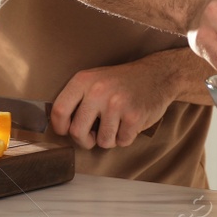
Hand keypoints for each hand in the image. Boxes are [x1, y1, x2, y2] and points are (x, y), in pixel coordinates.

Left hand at [50, 60, 174, 149]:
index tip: (67, 130)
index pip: (59, 111)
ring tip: (116, 123)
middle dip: (85, 140)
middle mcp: (98, 91)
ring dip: (109, 139)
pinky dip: (126, 137)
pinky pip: (122, 141)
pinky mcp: (134, 116)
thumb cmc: (122, 82)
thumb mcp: (95, 80)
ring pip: (102, 141)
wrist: (157, 74)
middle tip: (93, 136)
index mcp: (83, 80)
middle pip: (77, 132)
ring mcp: (116, 104)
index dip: (60, 127)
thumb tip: (59, 126)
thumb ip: (77, 99)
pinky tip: (130, 122)